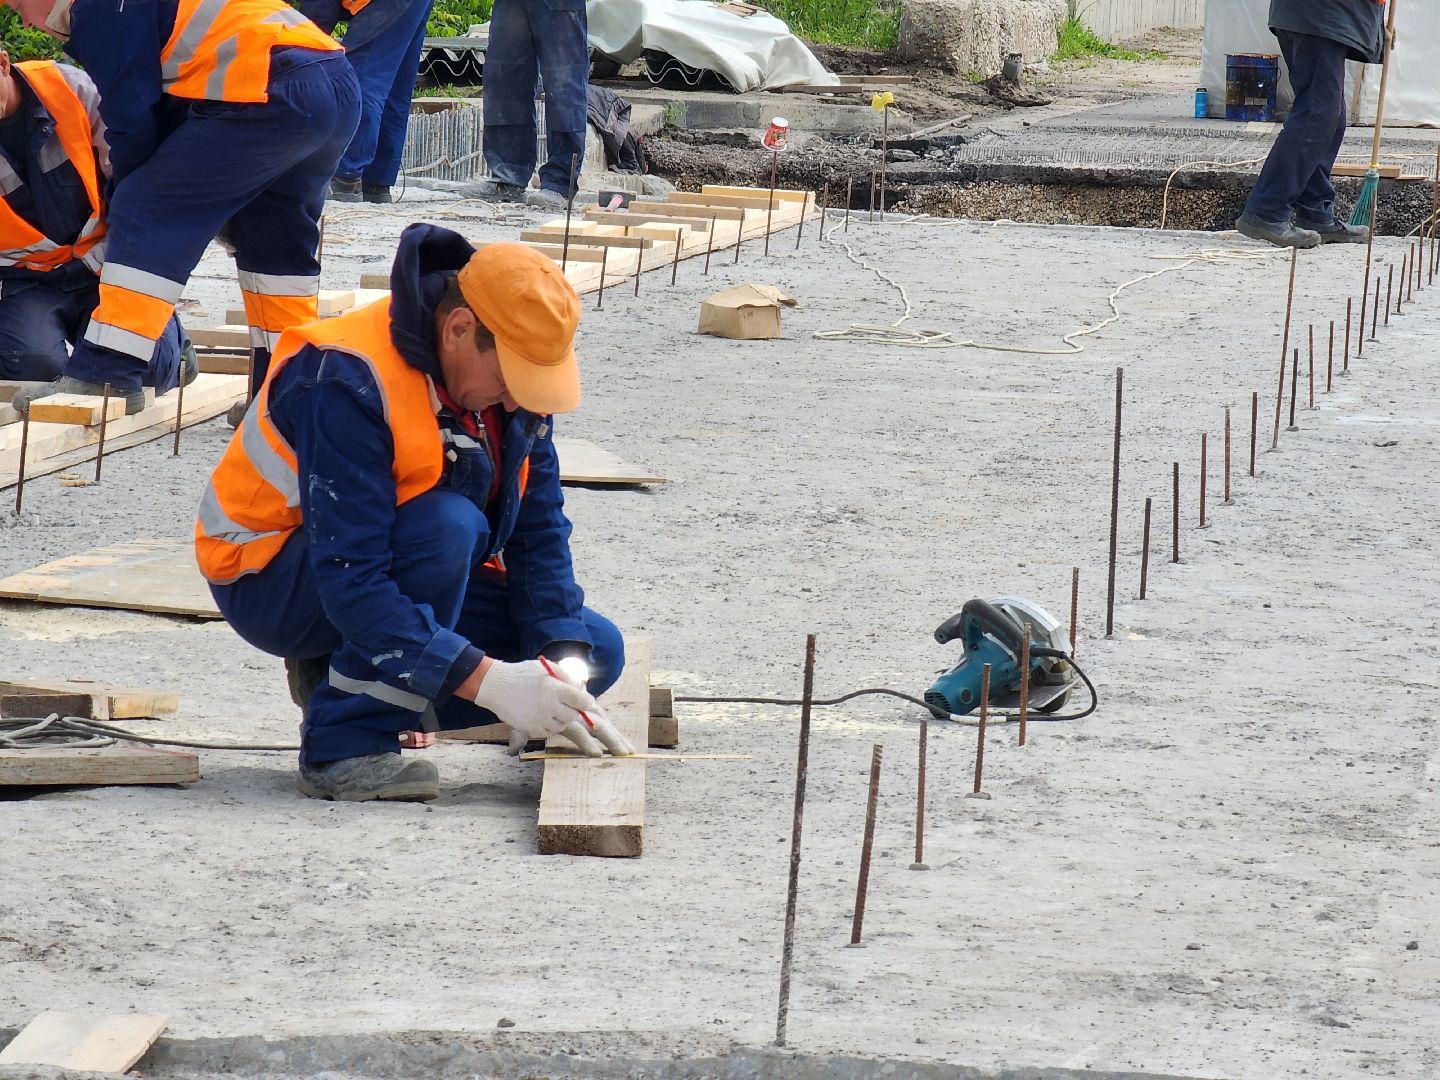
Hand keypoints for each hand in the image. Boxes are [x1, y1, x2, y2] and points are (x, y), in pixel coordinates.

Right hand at [471, 659, 629, 756]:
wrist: (496, 686)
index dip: (592, 707)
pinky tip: (550, 720)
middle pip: (585, 723)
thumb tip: (589, 699)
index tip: (597, 710)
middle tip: (626, 752)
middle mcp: (552, 705)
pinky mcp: (536, 730)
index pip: (583, 701)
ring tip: (601, 749)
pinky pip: (555, 731)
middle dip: (609, 738)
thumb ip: (570, 682)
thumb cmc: (526, 675)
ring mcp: (543, 720)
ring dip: (582, 735)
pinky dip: (559, 727)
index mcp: (557, 687)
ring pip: (569, 728)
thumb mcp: (550, 670)